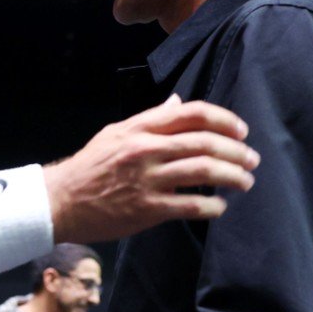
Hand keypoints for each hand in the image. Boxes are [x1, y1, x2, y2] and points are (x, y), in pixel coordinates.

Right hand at [43, 95, 258, 243]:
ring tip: (245, 182)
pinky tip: (220, 208)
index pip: (192, 113)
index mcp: (141, 128)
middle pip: (204, 142)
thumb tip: (177, 102)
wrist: (60, 201)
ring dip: (232, 176)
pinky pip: (190, 205)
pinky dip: (212, 206)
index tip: (241, 131)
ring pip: (203, 171)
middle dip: (236, 151)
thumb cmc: (89, 166)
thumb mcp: (115, 133)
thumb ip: (150, 119)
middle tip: (252, 160)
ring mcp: (147, 179)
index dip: (224, 120)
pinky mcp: (146, 209)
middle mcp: (146, 149)